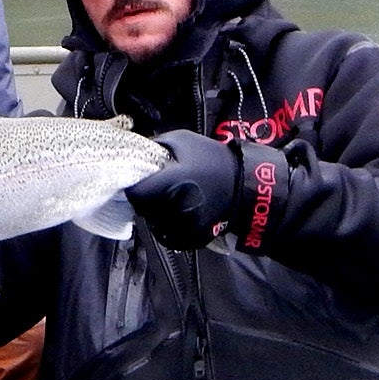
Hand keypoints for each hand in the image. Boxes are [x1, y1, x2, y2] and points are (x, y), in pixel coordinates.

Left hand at [126, 129, 239, 248]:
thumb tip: (135, 153)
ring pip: (154, 223)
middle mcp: (175, 209)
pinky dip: (169, 226)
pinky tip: (179, 212)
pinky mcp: (190, 239)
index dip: (136, 187)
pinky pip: (168, 236)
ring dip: (156, 213)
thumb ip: (155, 145)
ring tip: (171, 198)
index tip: (141, 182)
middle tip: (158, 188)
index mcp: (170, 183)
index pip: (136, 193)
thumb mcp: (182, 140)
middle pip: (143, 209)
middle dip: (146, 199)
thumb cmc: (213, 160)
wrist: (243, 186)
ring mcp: (183, 227)